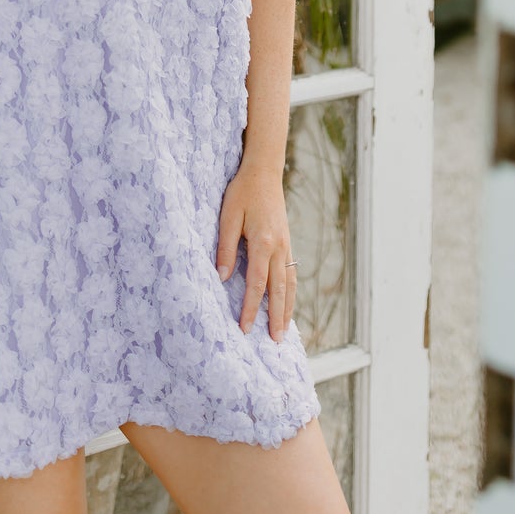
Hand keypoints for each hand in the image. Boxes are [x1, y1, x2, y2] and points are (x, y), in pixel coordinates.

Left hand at [215, 164, 296, 341]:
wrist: (264, 171)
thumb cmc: (242, 192)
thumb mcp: (228, 216)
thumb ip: (226, 247)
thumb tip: (222, 278)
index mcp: (263, 243)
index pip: (257, 283)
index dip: (251, 308)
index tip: (245, 328)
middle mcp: (279, 247)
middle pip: (279, 289)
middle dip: (276, 317)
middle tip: (275, 342)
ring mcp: (286, 245)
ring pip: (289, 283)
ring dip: (287, 308)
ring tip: (284, 331)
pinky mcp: (287, 242)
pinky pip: (291, 273)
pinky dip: (290, 292)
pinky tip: (287, 303)